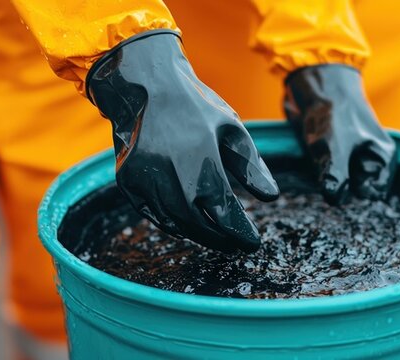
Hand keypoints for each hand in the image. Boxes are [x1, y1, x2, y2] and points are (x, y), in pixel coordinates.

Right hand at [87, 31, 279, 252]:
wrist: (145, 86)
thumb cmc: (195, 107)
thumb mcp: (231, 128)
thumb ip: (251, 165)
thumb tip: (272, 197)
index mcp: (201, 159)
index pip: (224, 211)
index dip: (240, 233)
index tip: (253, 243)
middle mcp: (170, 173)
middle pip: (198, 224)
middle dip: (220, 240)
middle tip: (235, 245)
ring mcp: (144, 179)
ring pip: (174, 223)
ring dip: (197, 234)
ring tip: (216, 237)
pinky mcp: (128, 181)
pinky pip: (152, 214)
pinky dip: (171, 224)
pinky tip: (187, 225)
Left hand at [284, 65, 395, 204]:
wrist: (316, 83)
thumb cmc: (333, 112)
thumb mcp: (334, 147)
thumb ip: (335, 175)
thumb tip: (334, 197)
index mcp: (382, 156)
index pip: (372, 192)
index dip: (354, 189)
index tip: (342, 177)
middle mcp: (371, 158)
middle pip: (355, 188)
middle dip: (341, 183)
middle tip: (329, 165)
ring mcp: (352, 155)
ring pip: (341, 180)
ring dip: (328, 175)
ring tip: (320, 156)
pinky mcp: (336, 152)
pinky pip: (329, 171)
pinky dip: (321, 168)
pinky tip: (314, 155)